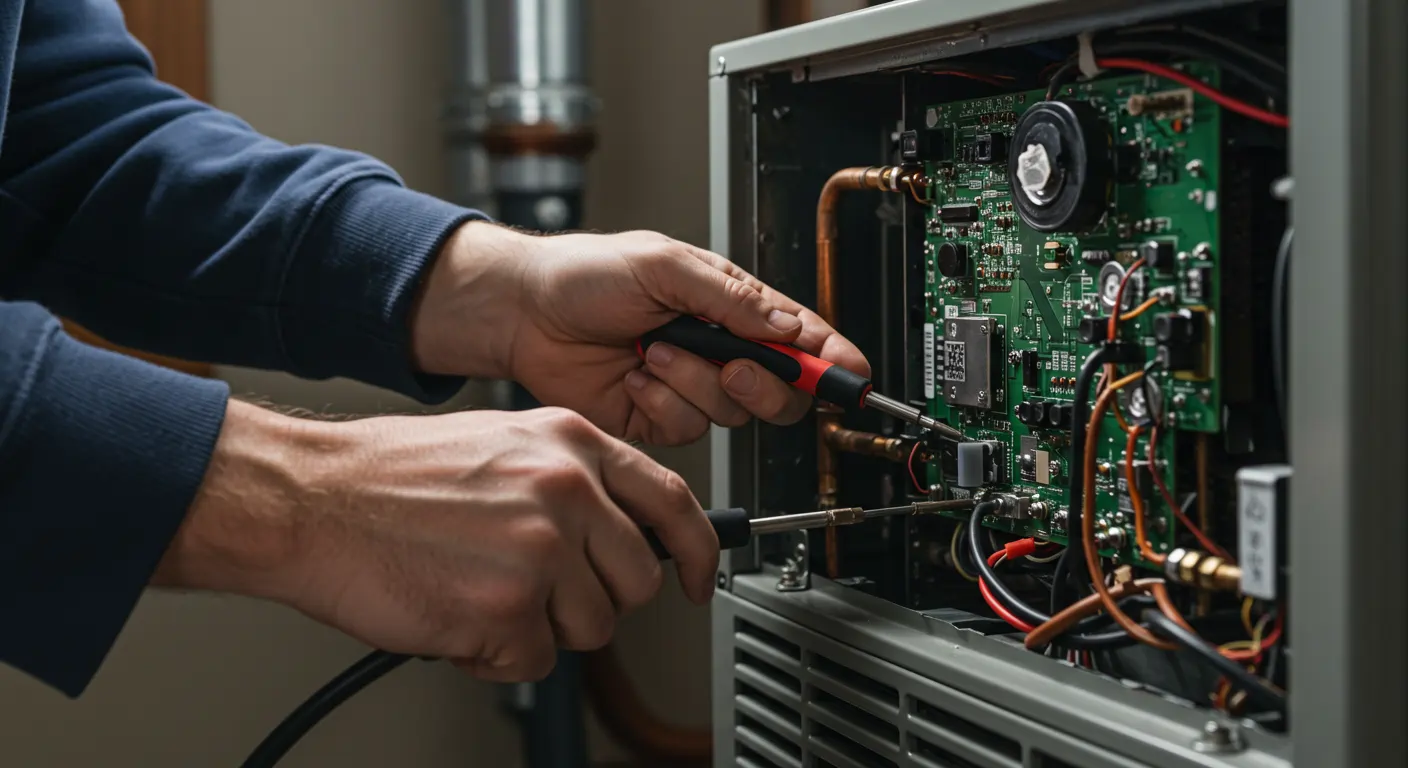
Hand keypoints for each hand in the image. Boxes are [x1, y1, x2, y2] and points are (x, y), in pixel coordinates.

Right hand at [156, 401, 715, 681]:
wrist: (314, 500)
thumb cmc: (392, 476)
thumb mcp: (504, 443)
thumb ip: (573, 479)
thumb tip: (623, 530)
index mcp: (572, 444)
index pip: (672, 503)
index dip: (695, 551)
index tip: (695, 577)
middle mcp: (567, 490)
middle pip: (636, 583)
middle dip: (593, 600)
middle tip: (536, 590)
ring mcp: (540, 549)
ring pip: (592, 629)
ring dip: (541, 628)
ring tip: (482, 593)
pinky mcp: (507, 607)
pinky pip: (534, 661)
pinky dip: (496, 654)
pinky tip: (457, 615)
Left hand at [411, 223, 869, 444]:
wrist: (526, 312)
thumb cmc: (587, 274)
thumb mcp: (665, 265)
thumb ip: (731, 298)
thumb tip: (783, 325)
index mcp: (732, 307)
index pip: (800, 338)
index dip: (831, 359)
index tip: (850, 375)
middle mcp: (718, 350)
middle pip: (781, 392)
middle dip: (764, 385)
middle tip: (734, 365)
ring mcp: (690, 387)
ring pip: (731, 414)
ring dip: (692, 382)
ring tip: (651, 348)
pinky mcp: (659, 418)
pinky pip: (686, 430)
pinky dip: (660, 403)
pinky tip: (634, 375)